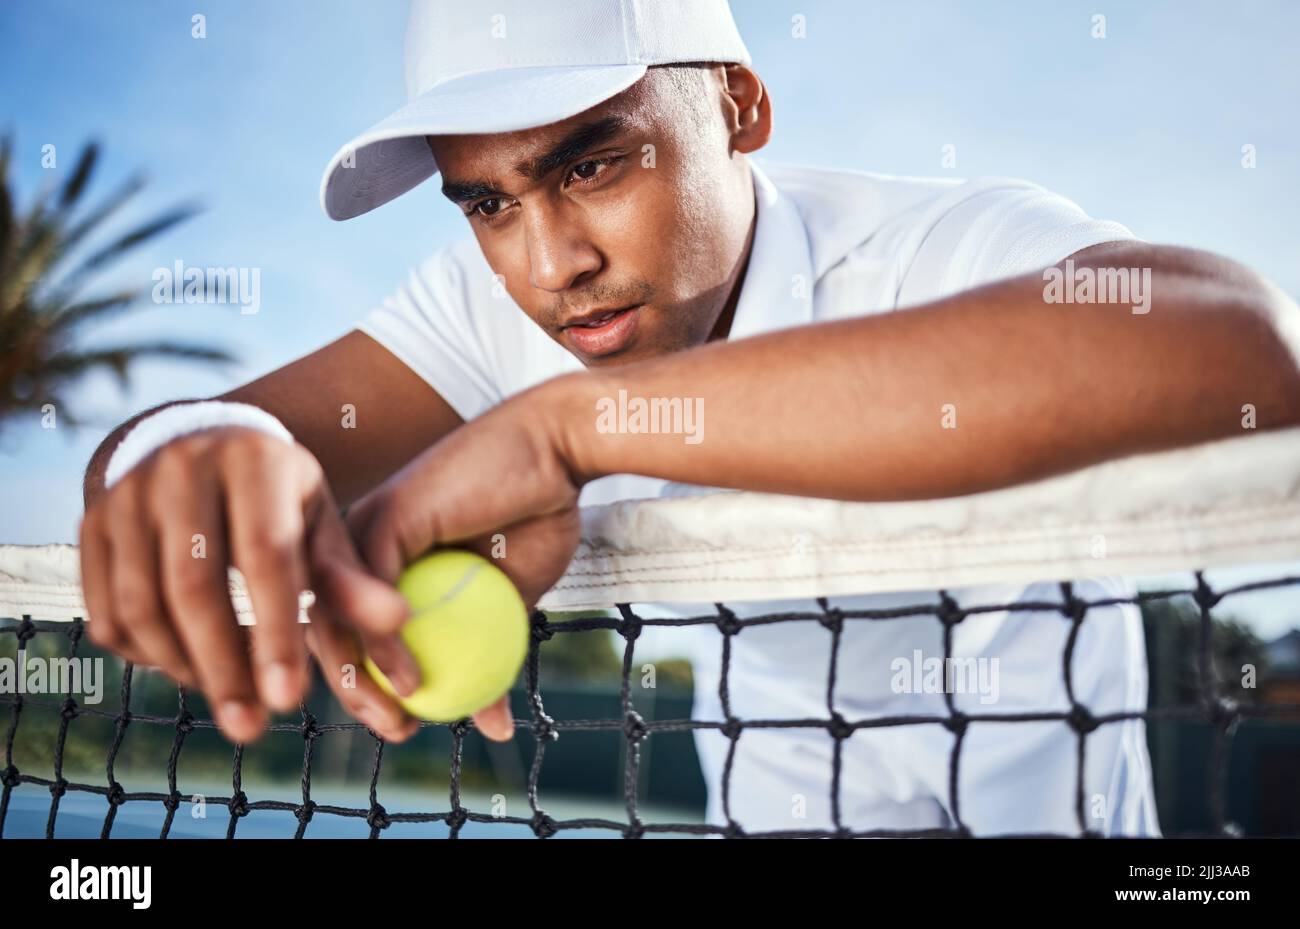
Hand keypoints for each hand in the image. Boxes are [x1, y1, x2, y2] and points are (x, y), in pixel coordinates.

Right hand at [79, 426, 420, 743]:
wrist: (199, 444)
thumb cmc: (277, 497)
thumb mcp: (320, 522)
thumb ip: (351, 576)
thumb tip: (399, 622)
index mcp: (256, 461)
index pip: (265, 556)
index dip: (275, 631)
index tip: (291, 700)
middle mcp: (182, 469)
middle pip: (192, 587)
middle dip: (223, 667)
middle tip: (251, 728)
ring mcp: (126, 495)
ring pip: (139, 604)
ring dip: (182, 667)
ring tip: (227, 697)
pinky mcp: (90, 524)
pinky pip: (105, 610)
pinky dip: (143, 655)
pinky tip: (186, 665)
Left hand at [346, 381, 583, 740]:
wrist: (557, 453)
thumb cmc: (540, 514)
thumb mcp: (514, 603)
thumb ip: (490, 654)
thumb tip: (491, 723)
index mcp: (386, 558)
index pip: (356, 628)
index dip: (369, 686)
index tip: (403, 727)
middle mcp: (363, 541)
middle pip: (331, 624)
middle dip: (352, 691)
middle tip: (395, 731)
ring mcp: (366, 527)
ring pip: (334, 614)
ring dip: (359, 678)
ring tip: (398, 717)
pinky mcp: (381, 518)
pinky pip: (367, 595)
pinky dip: (382, 644)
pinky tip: (409, 678)